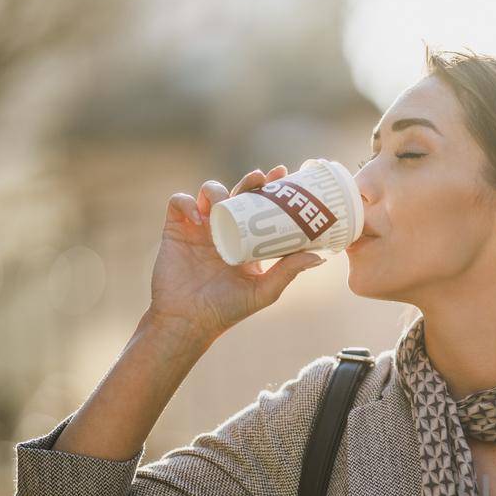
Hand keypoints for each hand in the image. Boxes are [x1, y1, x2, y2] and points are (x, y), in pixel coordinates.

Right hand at [148, 164, 327, 342]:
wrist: (188, 321)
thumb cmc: (227, 310)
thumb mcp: (264, 291)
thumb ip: (288, 272)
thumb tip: (320, 257)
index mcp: (246, 240)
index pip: (261, 206)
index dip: (271, 188)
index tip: (284, 175)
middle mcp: (225, 229)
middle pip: (238, 193)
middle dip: (251, 181)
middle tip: (263, 177)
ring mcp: (200, 227)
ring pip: (209, 192)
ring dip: (217, 190)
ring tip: (225, 202)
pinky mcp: (176, 229)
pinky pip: (180, 202)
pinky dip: (187, 203)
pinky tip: (198, 218)